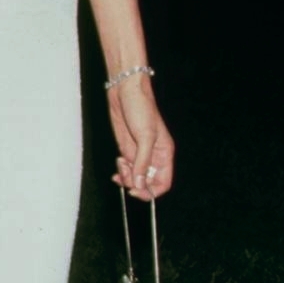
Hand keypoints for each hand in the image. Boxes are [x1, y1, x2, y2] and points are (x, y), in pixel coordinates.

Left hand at [109, 77, 174, 201]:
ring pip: (135, 177)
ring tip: (120, 163)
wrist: (126, 92)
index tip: (136, 190)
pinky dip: (121, 171)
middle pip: (148, 183)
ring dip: (126, 177)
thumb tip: (139, 184)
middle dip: (136, 183)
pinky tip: (118, 163)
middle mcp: (153, 156)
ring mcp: (139, 154)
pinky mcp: (127, 149)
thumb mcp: (145, 136)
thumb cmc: (141, 108)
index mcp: (164, 154)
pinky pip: (127, 169)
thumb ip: (142, 161)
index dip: (151, 191)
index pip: (163, 183)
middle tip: (124, 173)